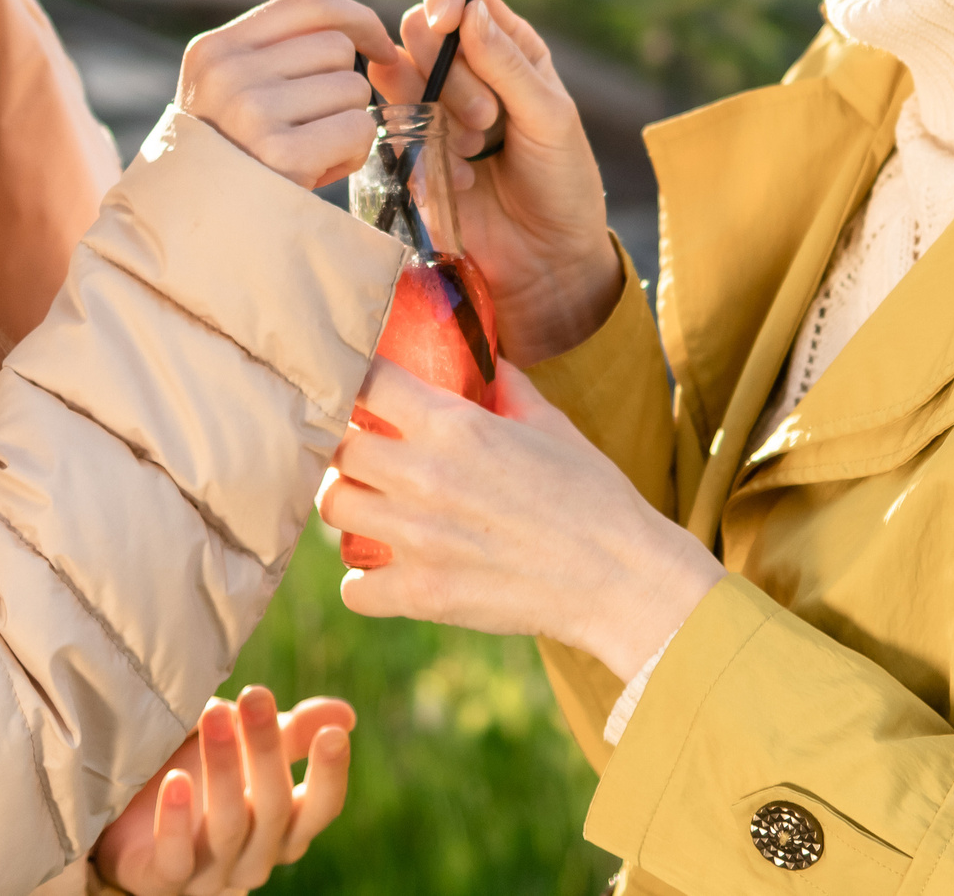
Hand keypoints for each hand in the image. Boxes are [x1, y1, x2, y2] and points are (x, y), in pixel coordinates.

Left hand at [92, 687, 353, 895]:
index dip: (330, 776)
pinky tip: (174, 779)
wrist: (132, 820)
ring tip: (215, 712)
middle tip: (255, 694)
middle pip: (273, 809)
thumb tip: (346, 715)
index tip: (333, 734)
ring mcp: (211, 875)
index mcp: (284, 828)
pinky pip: (175, 859)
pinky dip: (176, 821)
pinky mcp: (163, 882)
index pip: (321, 809)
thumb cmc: (203, 781)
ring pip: (228, 828)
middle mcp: (255, 857)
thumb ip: (293, 734)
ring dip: (223, 769)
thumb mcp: (248, 753)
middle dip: (265, 749)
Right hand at [178, 0, 400, 190]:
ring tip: (310, 154)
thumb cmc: (230, 160)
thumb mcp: (228, 94)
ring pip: (353, 88)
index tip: (377, 47)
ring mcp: (253, 112)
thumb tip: (359, 33)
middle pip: (336, 47)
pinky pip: (358, 129)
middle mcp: (229, 73)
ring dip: (348, 124)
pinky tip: (318, 172)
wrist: (193, 232)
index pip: (306, 5)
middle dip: (344, 86)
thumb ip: (274, 56)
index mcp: (214, 49)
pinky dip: (352, 154)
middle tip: (315, 127)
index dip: (356, 19)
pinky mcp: (282, 154)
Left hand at [317, 358, 722, 680]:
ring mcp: (418, 539)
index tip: (367, 393)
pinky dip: (365, 582)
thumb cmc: (593, 495)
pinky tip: (388, 570)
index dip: (359, 382)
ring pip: (332, 509)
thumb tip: (484, 358)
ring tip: (374, 506)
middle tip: (370, 455)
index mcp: (454, 424)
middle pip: (337, 446)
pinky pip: (354, 588)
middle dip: (349, 446)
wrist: (621, 578)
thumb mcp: (550, 424)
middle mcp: (424, 476)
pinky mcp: (423, 595)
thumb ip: (506, 387)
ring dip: (350, 504)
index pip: (366, 381)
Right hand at [374, 0, 621, 362]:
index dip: (446, 2)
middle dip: (447, 71)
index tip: (446, 21)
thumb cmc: (562, 182)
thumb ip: (507, 63)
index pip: (462, 1)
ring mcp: (433, 111)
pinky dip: (426, 152)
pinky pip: (393, 130)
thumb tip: (468, 9)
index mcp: (508, 49)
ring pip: (399, 77)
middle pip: (420, 33)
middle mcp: (466, 73)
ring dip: (435, 110)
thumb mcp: (549, 116)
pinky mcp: (411, 151)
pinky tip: (464, 179)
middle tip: (486, 118)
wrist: (544, 261)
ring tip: (475, 148)